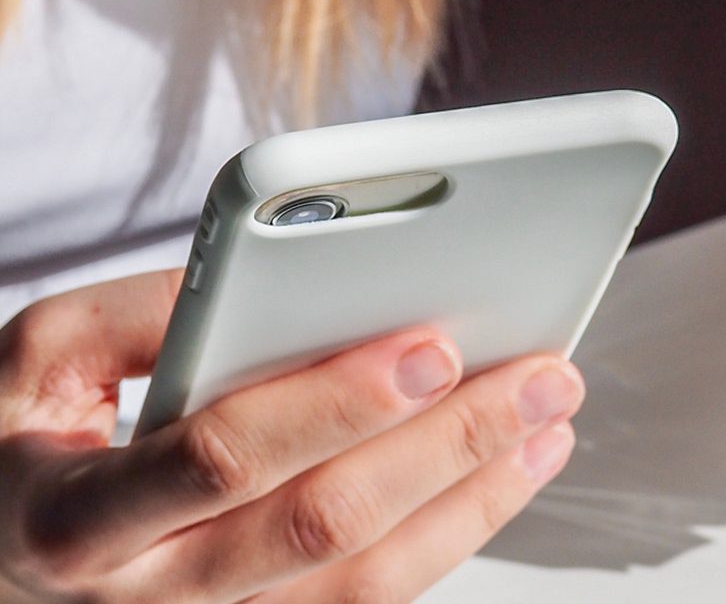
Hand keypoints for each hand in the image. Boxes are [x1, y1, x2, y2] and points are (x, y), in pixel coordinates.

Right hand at [0, 269, 583, 602]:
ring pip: (366, 581)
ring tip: (551, 421)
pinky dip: (452, 534)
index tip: (432, 345)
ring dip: (476, 497)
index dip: (336, 404)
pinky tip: (506, 474)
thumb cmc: (17, 444)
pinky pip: (369, 599)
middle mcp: (149, 595)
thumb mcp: (38, 359)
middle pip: (325, 525)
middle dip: (449, 446)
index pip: (226, 459)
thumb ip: (143, 313)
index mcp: (79, 517)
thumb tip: (279, 275)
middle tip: (541, 377)